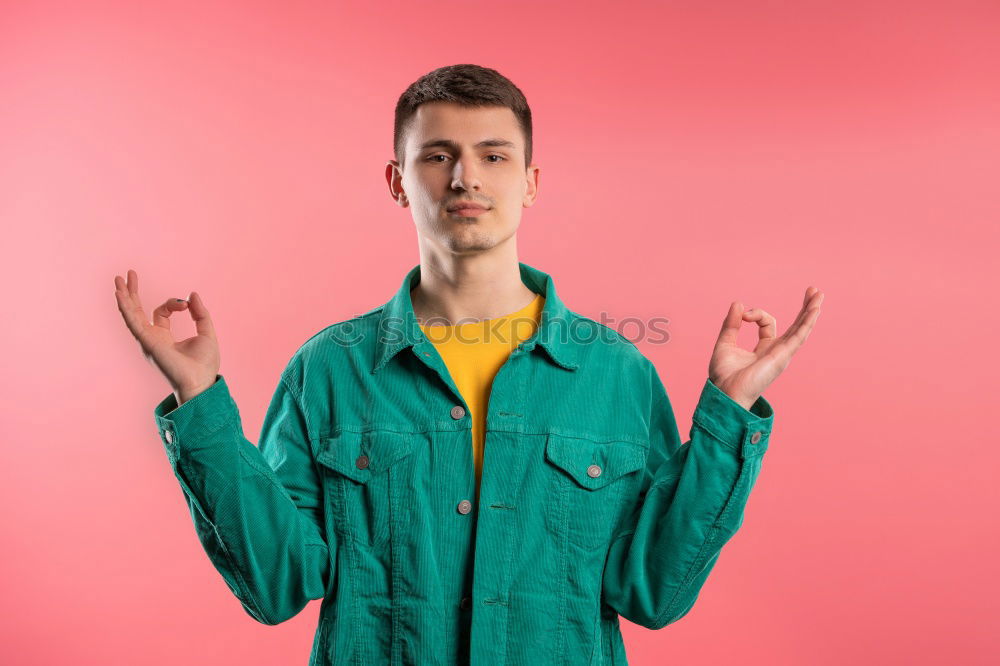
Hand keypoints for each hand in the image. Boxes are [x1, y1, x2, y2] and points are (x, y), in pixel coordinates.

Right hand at [114, 269, 220, 403]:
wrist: (201, 381)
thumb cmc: (204, 364)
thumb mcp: (206, 332)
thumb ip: (200, 313)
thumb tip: (193, 295)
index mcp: (164, 336)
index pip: (162, 312)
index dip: (173, 303)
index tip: (187, 305)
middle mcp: (152, 338)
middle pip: (138, 311)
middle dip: (133, 292)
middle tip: (130, 274)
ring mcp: (147, 340)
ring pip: (131, 314)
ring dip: (125, 296)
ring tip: (119, 279)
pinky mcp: (147, 342)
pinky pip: (133, 322)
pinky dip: (126, 307)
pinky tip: (120, 294)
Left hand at [708, 286, 823, 409]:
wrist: (725, 392)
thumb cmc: (724, 376)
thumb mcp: (725, 343)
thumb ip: (731, 324)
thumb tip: (738, 304)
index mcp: (764, 349)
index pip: (767, 323)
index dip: (756, 314)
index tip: (743, 315)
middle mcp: (776, 351)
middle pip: (795, 326)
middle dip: (804, 308)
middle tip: (813, 290)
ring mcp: (782, 354)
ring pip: (801, 329)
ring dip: (811, 311)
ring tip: (819, 294)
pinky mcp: (783, 356)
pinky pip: (799, 335)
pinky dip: (807, 321)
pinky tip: (815, 308)